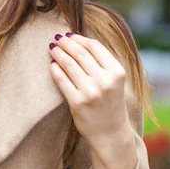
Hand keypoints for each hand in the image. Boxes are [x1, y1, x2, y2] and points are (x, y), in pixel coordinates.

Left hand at [49, 32, 132, 147]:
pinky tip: (52, 64)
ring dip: (58, 53)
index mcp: (117, 72)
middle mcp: (105, 81)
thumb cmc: (110, 103)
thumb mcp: (114, 81)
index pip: (95, 47)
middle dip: (66, 43)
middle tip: (57, 38)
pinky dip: (55, 69)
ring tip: (52, 48)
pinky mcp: (77, 103)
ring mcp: (91, 92)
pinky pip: (62, 80)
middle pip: (80, 54)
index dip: (79, 39)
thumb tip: (78, 42)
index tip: (70, 35)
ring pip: (69, 64)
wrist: (110, 133)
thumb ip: (102, 63)